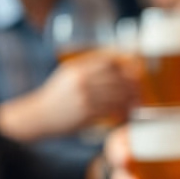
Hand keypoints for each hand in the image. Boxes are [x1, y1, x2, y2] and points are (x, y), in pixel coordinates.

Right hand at [0, 52, 136, 141]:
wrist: (38, 116)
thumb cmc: (56, 96)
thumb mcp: (68, 75)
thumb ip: (88, 68)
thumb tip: (116, 64)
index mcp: (78, 68)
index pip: (109, 62)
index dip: (125, 66)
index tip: (135, 71)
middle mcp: (82, 81)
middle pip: (117, 78)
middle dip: (133, 84)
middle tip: (141, 89)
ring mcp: (84, 98)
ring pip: (116, 95)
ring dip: (130, 99)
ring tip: (137, 102)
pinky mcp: (86, 114)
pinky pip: (110, 111)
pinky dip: (121, 112)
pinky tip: (125, 114)